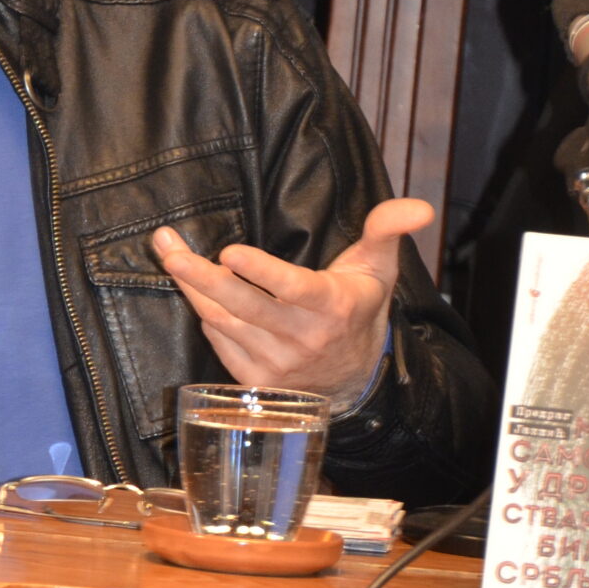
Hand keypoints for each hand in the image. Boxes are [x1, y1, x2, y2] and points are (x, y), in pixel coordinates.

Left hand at [152, 197, 432, 410]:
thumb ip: (388, 229)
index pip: (292, 289)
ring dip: (193, 288)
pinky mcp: (257, 380)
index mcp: (332, 307)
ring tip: (170, 253)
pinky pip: (220, 342)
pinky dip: (206, 314)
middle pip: (243, 306)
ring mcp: (277, 363)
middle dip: (200, 276)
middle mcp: (302, 339)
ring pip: (223, 322)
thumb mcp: (379, 267)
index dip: (260, 272)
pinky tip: (197, 290)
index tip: (229, 251)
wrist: (354, 378)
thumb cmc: (360, 309)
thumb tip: (419, 207)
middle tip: (168, 248)